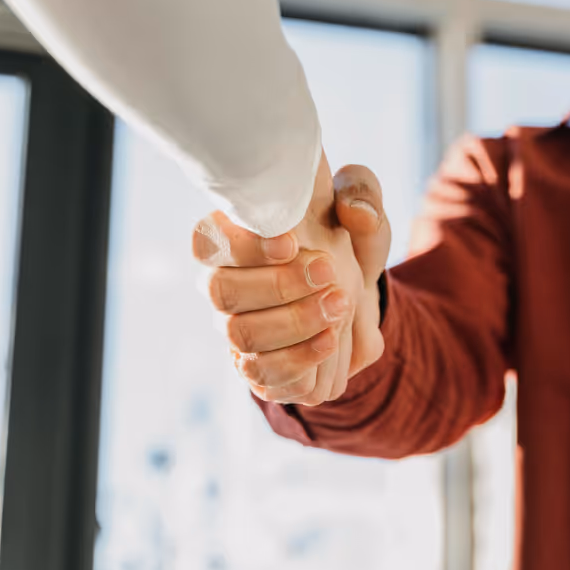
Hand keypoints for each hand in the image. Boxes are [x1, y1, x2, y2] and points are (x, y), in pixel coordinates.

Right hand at [192, 153, 390, 405]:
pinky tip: (330, 340)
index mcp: (233, 237)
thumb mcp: (359, 210)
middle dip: (278, 285)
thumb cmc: (345, 244)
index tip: (291, 243)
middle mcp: (223, 284)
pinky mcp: (257, 367)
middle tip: (329, 273)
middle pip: (219, 290)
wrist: (358, 300)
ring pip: (240, 334)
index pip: (207, 240)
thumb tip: (354, 211)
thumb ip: (362, 195)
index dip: (242, 245)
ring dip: (294, 322)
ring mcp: (236, 329)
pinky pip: (261, 374)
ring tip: (339, 305)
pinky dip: (298, 359)